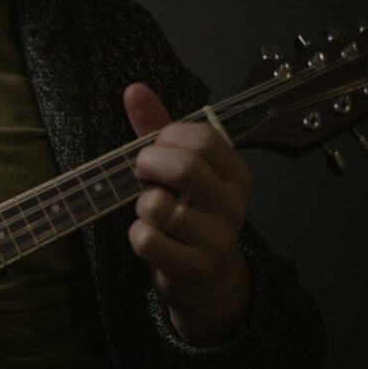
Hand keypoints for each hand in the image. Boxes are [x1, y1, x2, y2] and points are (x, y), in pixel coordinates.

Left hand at [123, 83, 251, 345]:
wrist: (206, 279)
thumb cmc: (187, 214)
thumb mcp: (178, 170)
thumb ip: (156, 129)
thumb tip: (133, 89)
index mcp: (234, 174)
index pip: (203, 138)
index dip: (167, 137)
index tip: (156, 148)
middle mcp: (232, 204)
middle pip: (184, 167)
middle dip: (148, 165)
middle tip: (142, 174)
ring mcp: (216, 238)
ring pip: (157, 206)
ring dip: (140, 207)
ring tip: (152, 214)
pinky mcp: (194, 266)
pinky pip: (147, 240)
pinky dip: (137, 237)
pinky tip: (151, 240)